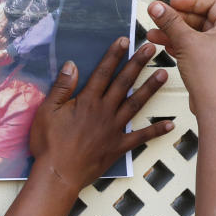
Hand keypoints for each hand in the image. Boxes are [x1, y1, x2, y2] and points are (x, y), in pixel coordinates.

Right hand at [28, 37, 172, 191]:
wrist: (58, 174)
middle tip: (151, 48)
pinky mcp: (118, 146)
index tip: (125, 41)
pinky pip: (141, 137)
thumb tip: (71, 65)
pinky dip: (156, 131)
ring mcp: (114, 128)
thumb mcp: (46, 112)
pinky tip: (169, 124)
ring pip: (136, 103)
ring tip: (164, 73)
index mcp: (86, 101)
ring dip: (150, 87)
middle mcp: (104, 111)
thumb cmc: (49, 144)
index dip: (114, 55)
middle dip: (137, 63)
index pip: (103, 73)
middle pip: (123, 83)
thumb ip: (61, 88)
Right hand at [146, 0, 215, 110]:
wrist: (213, 104)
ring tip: (155, 33)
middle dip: (176, 20)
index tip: (172, 3)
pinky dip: (179, 45)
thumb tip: (158, 8)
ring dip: (173, 33)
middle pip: (200, 20)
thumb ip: (170, 22)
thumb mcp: (186, 41)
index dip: (189, 2)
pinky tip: (165, 45)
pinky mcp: (210, 64)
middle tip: (159, 16)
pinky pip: (193, 48)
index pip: (211, 4)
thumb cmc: (212, 77)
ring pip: (194, 35)